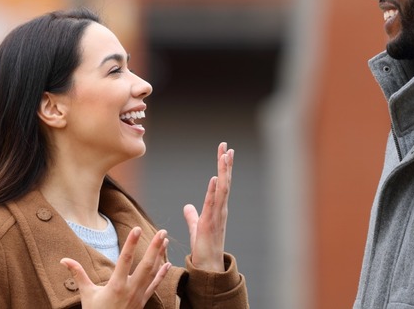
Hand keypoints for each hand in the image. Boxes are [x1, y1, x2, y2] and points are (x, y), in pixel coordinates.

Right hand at [60, 227, 170, 308]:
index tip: (137, 228)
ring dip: (160, 256)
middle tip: (162, 232)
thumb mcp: (86, 294)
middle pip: (146, 265)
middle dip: (155, 247)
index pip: (125, 260)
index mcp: (116, 286)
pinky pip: (155, 285)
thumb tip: (64, 260)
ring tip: (165, 240)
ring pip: (153, 273)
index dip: (131, 243)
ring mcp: (139, 295)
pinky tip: (167, 263)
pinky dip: (162, 274)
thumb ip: (78, 274)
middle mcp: (130, 289)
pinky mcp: (143, 301)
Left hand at [183, 142, 233, 271]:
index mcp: (217, 208)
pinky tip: (216, 177)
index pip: (221, 182)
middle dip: (225, 163)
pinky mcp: (211, 222)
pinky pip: (213, 203)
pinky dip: (215, 190)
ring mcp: (217, 215)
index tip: (224, 151)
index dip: (223, 167)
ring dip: (224, 171)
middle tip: (226, 146)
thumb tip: (187, 206)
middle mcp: (220, 209)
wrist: (208, 267)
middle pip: (225, 181)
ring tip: (225, 155)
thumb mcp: (196, 227)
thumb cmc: (203, 248)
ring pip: (223, 188)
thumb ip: (192, 216)